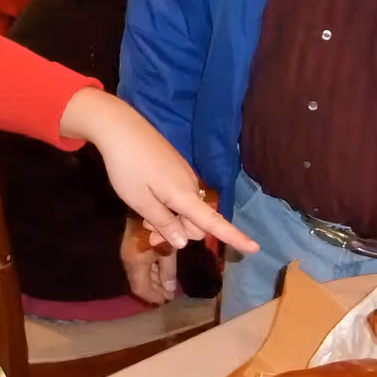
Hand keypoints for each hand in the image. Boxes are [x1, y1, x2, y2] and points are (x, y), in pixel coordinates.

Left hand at [59, 89, 258, 255]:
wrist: (120, 128)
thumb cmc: (127, 167)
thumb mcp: (140, 202)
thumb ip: (164, 223)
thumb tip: (185, 242)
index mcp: (185, 196)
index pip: (214, 223)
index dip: (234, 237)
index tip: (255, 248)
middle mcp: (191, 186)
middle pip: (196, 222)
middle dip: (179, 232)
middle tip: (150, 235)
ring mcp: (185, 175)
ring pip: (186, 210)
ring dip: (171, 220)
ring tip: (144, 218)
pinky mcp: (177, 168)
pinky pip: (181, 196)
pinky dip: (168, 206)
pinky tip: (148, 200)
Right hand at [122, 220, 177, 304]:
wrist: (145, 204)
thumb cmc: (159, 228)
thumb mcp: (167, 250)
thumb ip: (168, 270)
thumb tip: (170, 289)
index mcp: (136, 263)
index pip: (140, 288)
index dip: (153, 297)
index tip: (166, 301)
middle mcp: (129, 260)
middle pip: (139, 283)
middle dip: (154, 290)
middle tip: (168, 294)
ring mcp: (129, 253)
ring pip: (139, 274)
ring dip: (152, 281)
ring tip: (166, 285)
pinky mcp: (132, 246)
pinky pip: (140, 265)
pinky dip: (150, 271)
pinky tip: (159, 269)